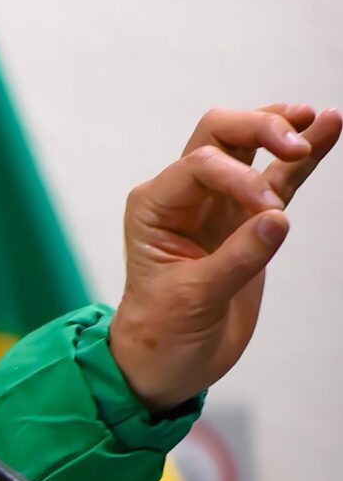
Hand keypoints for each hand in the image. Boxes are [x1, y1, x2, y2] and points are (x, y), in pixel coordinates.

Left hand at [108, 102, 338, 414]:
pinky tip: (327, 127)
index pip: (202, 164)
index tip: (271, 212)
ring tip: (319, 118)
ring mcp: (217, 203)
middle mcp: (184, 195)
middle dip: (260, 128)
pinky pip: (279, 179)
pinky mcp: (247, 220)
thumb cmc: (164, 330)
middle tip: (295, 144)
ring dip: (282, 130)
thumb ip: (238, 257)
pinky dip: (303, 158)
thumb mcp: (195, 298)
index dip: (240, 177)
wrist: (168, 362)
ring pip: (251, 149)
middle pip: (222, 135)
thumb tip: (278, 219)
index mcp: (156, 205)